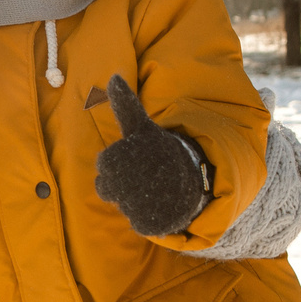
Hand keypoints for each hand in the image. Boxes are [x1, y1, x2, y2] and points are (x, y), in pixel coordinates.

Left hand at [95, 75, 211, 236]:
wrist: (196, 179)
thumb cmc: (159, 153)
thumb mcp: (141, 127)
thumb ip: (125, 105)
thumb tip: (113, 76)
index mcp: (125, 155)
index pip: (104, 163)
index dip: (117, 161)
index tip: (136, 157)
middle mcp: (132, 181)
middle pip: (105, 188)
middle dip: (120, 182)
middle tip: (142, 175)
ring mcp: (142, 204)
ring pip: (121, 205)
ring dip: (132, 198)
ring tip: (152, 188)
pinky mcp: (152, 225)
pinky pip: (137, 223)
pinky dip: (145, 217)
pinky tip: (158, 204)